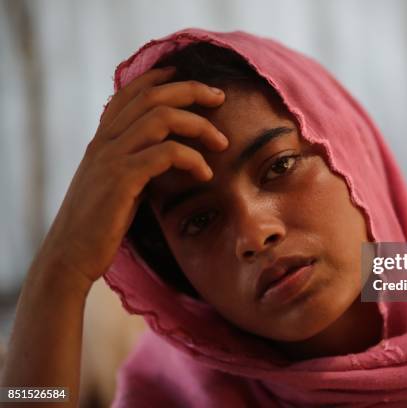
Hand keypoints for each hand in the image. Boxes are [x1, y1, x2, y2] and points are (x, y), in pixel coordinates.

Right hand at [34, 67, 227, 290]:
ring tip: (222, 143)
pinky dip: (193, 159)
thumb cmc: (99, 225)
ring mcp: (111, 158)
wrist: (70, 256)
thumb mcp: (117, 184)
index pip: (130, 94)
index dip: (159, 78)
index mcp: (102, 141)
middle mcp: (105, 142)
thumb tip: (169, 153)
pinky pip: (166, 153)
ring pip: (162, 117)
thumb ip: (136, 163)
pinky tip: (205, 174)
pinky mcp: (122, 179)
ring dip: (199, 125)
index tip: (186, 76)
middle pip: (152, 96)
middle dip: (191, 90)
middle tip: (221, 97)